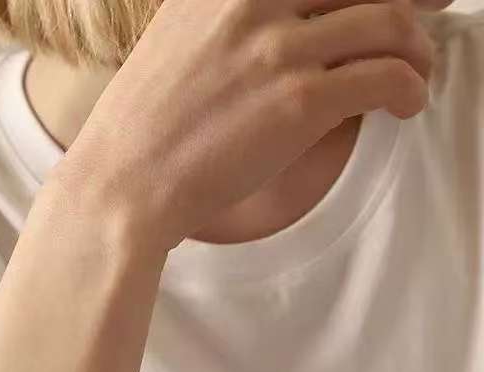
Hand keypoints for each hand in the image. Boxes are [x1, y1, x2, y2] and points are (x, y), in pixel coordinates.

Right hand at [53, 0, 442, 252]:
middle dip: (403, 4)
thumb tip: (280, 29)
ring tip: (414, 73)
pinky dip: (410, 88)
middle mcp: (252, 1)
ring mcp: (277, 49)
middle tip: (415, 26)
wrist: (122, 186)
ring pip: (389, 20)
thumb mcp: (174, 47)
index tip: (372, 6)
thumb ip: (224, 23)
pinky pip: (387, 76)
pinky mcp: (300, 101)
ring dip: (416, 47)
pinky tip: (405, 104)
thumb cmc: (141, 134)